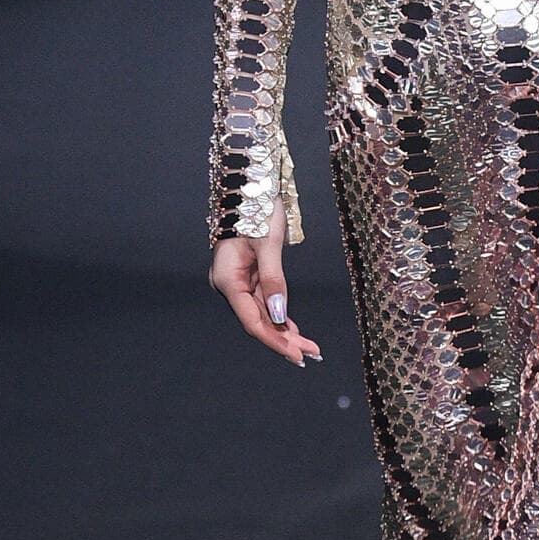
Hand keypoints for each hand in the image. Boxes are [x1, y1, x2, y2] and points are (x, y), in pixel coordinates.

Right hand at [210, 213, 322, 366]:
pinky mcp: (248, 276)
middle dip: (284, 340)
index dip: (274, 340)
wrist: (249, 184)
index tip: (296, 354)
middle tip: (310, 355)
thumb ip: (274, 281)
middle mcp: (230, 284)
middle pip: (258, 321)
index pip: (252, 320)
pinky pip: (264, 301)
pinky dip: (280, 315)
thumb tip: (280, 314)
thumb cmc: (255, 208)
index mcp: (228, 279)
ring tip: (308, 347)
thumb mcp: (269, 244)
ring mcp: (239, 281)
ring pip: (263, 313)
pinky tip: (293, 330)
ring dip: (284, 331)